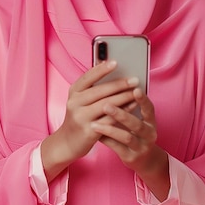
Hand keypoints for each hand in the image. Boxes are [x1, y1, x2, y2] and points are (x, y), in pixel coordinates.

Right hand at [40, 60, 137, 180]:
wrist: (68, 142)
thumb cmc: (79, 117)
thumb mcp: (80, 100)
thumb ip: (92, 88)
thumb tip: (113, 72)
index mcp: (73, 92)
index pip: (87, 77)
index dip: (101, 69)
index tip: (115, 62)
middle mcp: (74, 103)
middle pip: (99, 91)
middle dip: (119, 84)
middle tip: (135, 79)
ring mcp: (81, 118)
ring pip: (106, 105)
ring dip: (124, 97)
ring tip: (137, 91)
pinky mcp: (89, 131)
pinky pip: (110, 119)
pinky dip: (123, 111)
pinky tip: (133, 106)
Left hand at [90, 87, 169, 199]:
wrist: (144, 161)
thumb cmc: (135, 133)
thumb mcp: (137, 120)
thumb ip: (128, 106)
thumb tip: (111, 86)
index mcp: (151, 122)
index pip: (149, 109)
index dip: (143, 100)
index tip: (135, 89)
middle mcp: (149, 134)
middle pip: (136, 123)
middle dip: (121, 114)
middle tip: (106, 105)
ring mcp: (141, 147)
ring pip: (126, 137)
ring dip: (110, 129)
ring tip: (95, 122)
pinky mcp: (131, 157)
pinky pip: (117, 147)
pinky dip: (105, 139)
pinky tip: (95, 131)